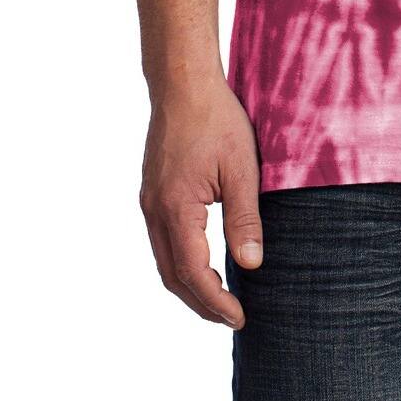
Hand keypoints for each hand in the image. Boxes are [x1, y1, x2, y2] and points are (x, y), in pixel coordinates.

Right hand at [138, 78, 263, 326]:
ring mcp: (149, 201)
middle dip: (201, 303)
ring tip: (220, 298)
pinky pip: (162, 240)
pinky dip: (182, 261)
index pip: (194, 274)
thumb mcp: (241, 169)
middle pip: (173, 276)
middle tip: (232, 317)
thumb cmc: (216, 119)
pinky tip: (204, 261)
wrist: (183, 83)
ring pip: (164, 260)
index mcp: (176, 209)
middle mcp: (154, 210)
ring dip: (190, 285)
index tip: (240, 318)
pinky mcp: (153, 191)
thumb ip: (245, 219)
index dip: (216, 302)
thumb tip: (251, 266)